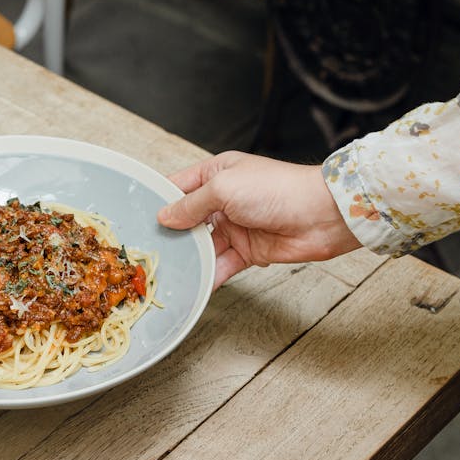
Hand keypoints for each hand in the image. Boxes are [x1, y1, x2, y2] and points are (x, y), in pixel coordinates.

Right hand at [157, 151, 360, 287]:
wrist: (322, 215)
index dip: (159, 202)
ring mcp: (236, 226)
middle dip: (171, 236)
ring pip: (203, 246)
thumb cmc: (277, 189)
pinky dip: (210, 276)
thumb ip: (192, 204)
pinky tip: (195, 286)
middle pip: (187, 220)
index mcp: (216, 173)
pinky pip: (222, 265)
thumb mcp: (224, 188)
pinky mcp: (249, 251)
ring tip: (168, 273)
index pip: (178, 187)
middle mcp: (224, 199)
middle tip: (147, 251)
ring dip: (189, 259)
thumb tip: (165, 216)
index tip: (137, 219)